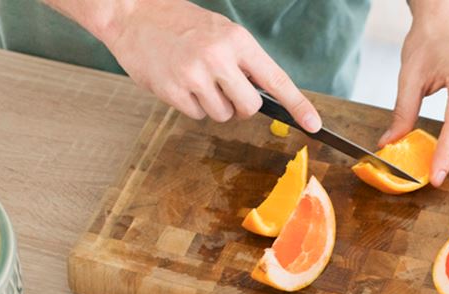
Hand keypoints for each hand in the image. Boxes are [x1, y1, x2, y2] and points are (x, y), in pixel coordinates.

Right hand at [103, 0, 319, 130]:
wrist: (133, 14)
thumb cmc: (181, 24)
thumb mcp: (220, 32)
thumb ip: (244, 61)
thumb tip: (267, 95)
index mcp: (237, 40)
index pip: (276, 80)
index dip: (298, 105)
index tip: (315, 125)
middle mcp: (218, 57)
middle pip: (249, 107)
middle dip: (240, 106)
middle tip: (224, 89)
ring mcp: (194, 75)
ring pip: (222, 115)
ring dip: (213, 105)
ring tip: (195, 77)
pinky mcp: (173, 91)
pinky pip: (197, 115)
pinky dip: (191, 105)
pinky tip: (179, 82)